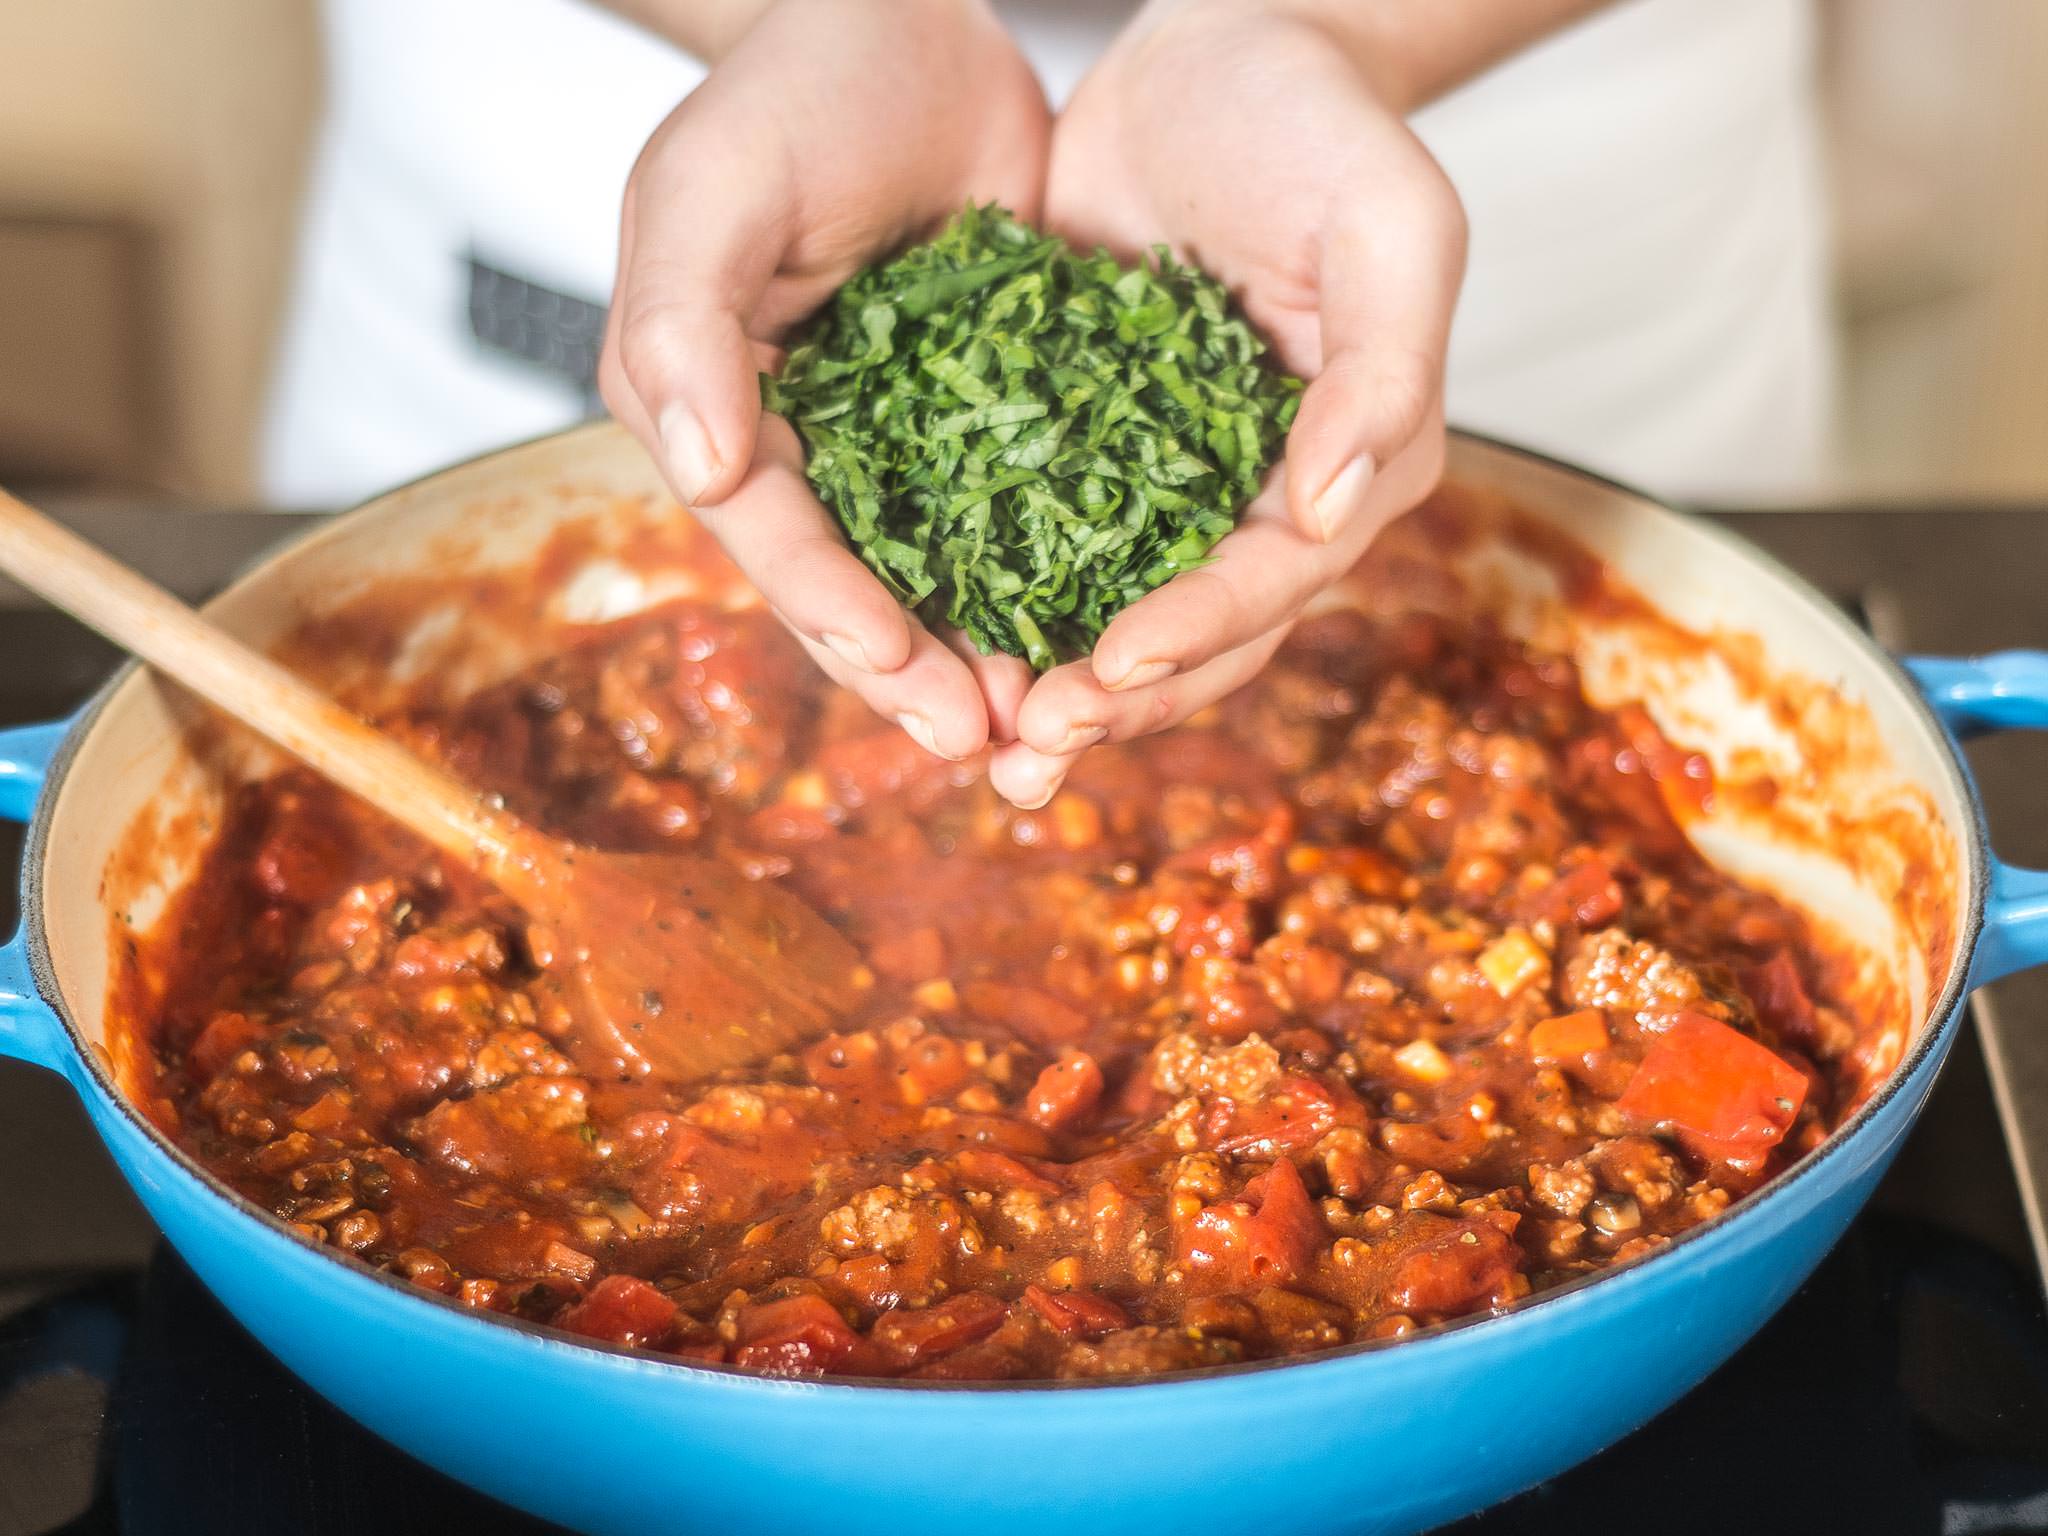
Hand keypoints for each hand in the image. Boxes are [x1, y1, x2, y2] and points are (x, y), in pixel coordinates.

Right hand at [601, 0, 1047, 761]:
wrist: (901, 17)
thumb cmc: (789, 90)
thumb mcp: (710, 188)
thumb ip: (682, 323)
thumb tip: (697, 466)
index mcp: (717, 412)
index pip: (771, 534)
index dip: (830, 607)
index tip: (901, 663)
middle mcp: (803, 449)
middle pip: (855, 584)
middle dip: (915, 670)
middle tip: (986, 742)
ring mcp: (899, 443)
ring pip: (941, 572)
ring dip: (988, 649)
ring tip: (1050, 720)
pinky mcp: (987, 418)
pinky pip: (1020, 512)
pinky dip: (1055, 574)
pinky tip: (1111, 624)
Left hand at [988, 0, 1465, 806]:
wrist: (1223, 51)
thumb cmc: (1321, 122)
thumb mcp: (1389, 224)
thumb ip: (1385, 365)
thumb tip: (1336, 505)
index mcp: (1353, 462)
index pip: (1279, 575)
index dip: (1201, 629)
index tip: (1113, 665)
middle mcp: (1266, 497)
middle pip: (1200, 631)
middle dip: (1117, 697)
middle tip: (1028, 751)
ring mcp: (1174, 483)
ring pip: (1116, 611)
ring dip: (1054, 687)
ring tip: (979, 747)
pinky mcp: (1090, 451)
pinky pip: (1041, 542)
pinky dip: (997, 601)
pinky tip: (928, 642)